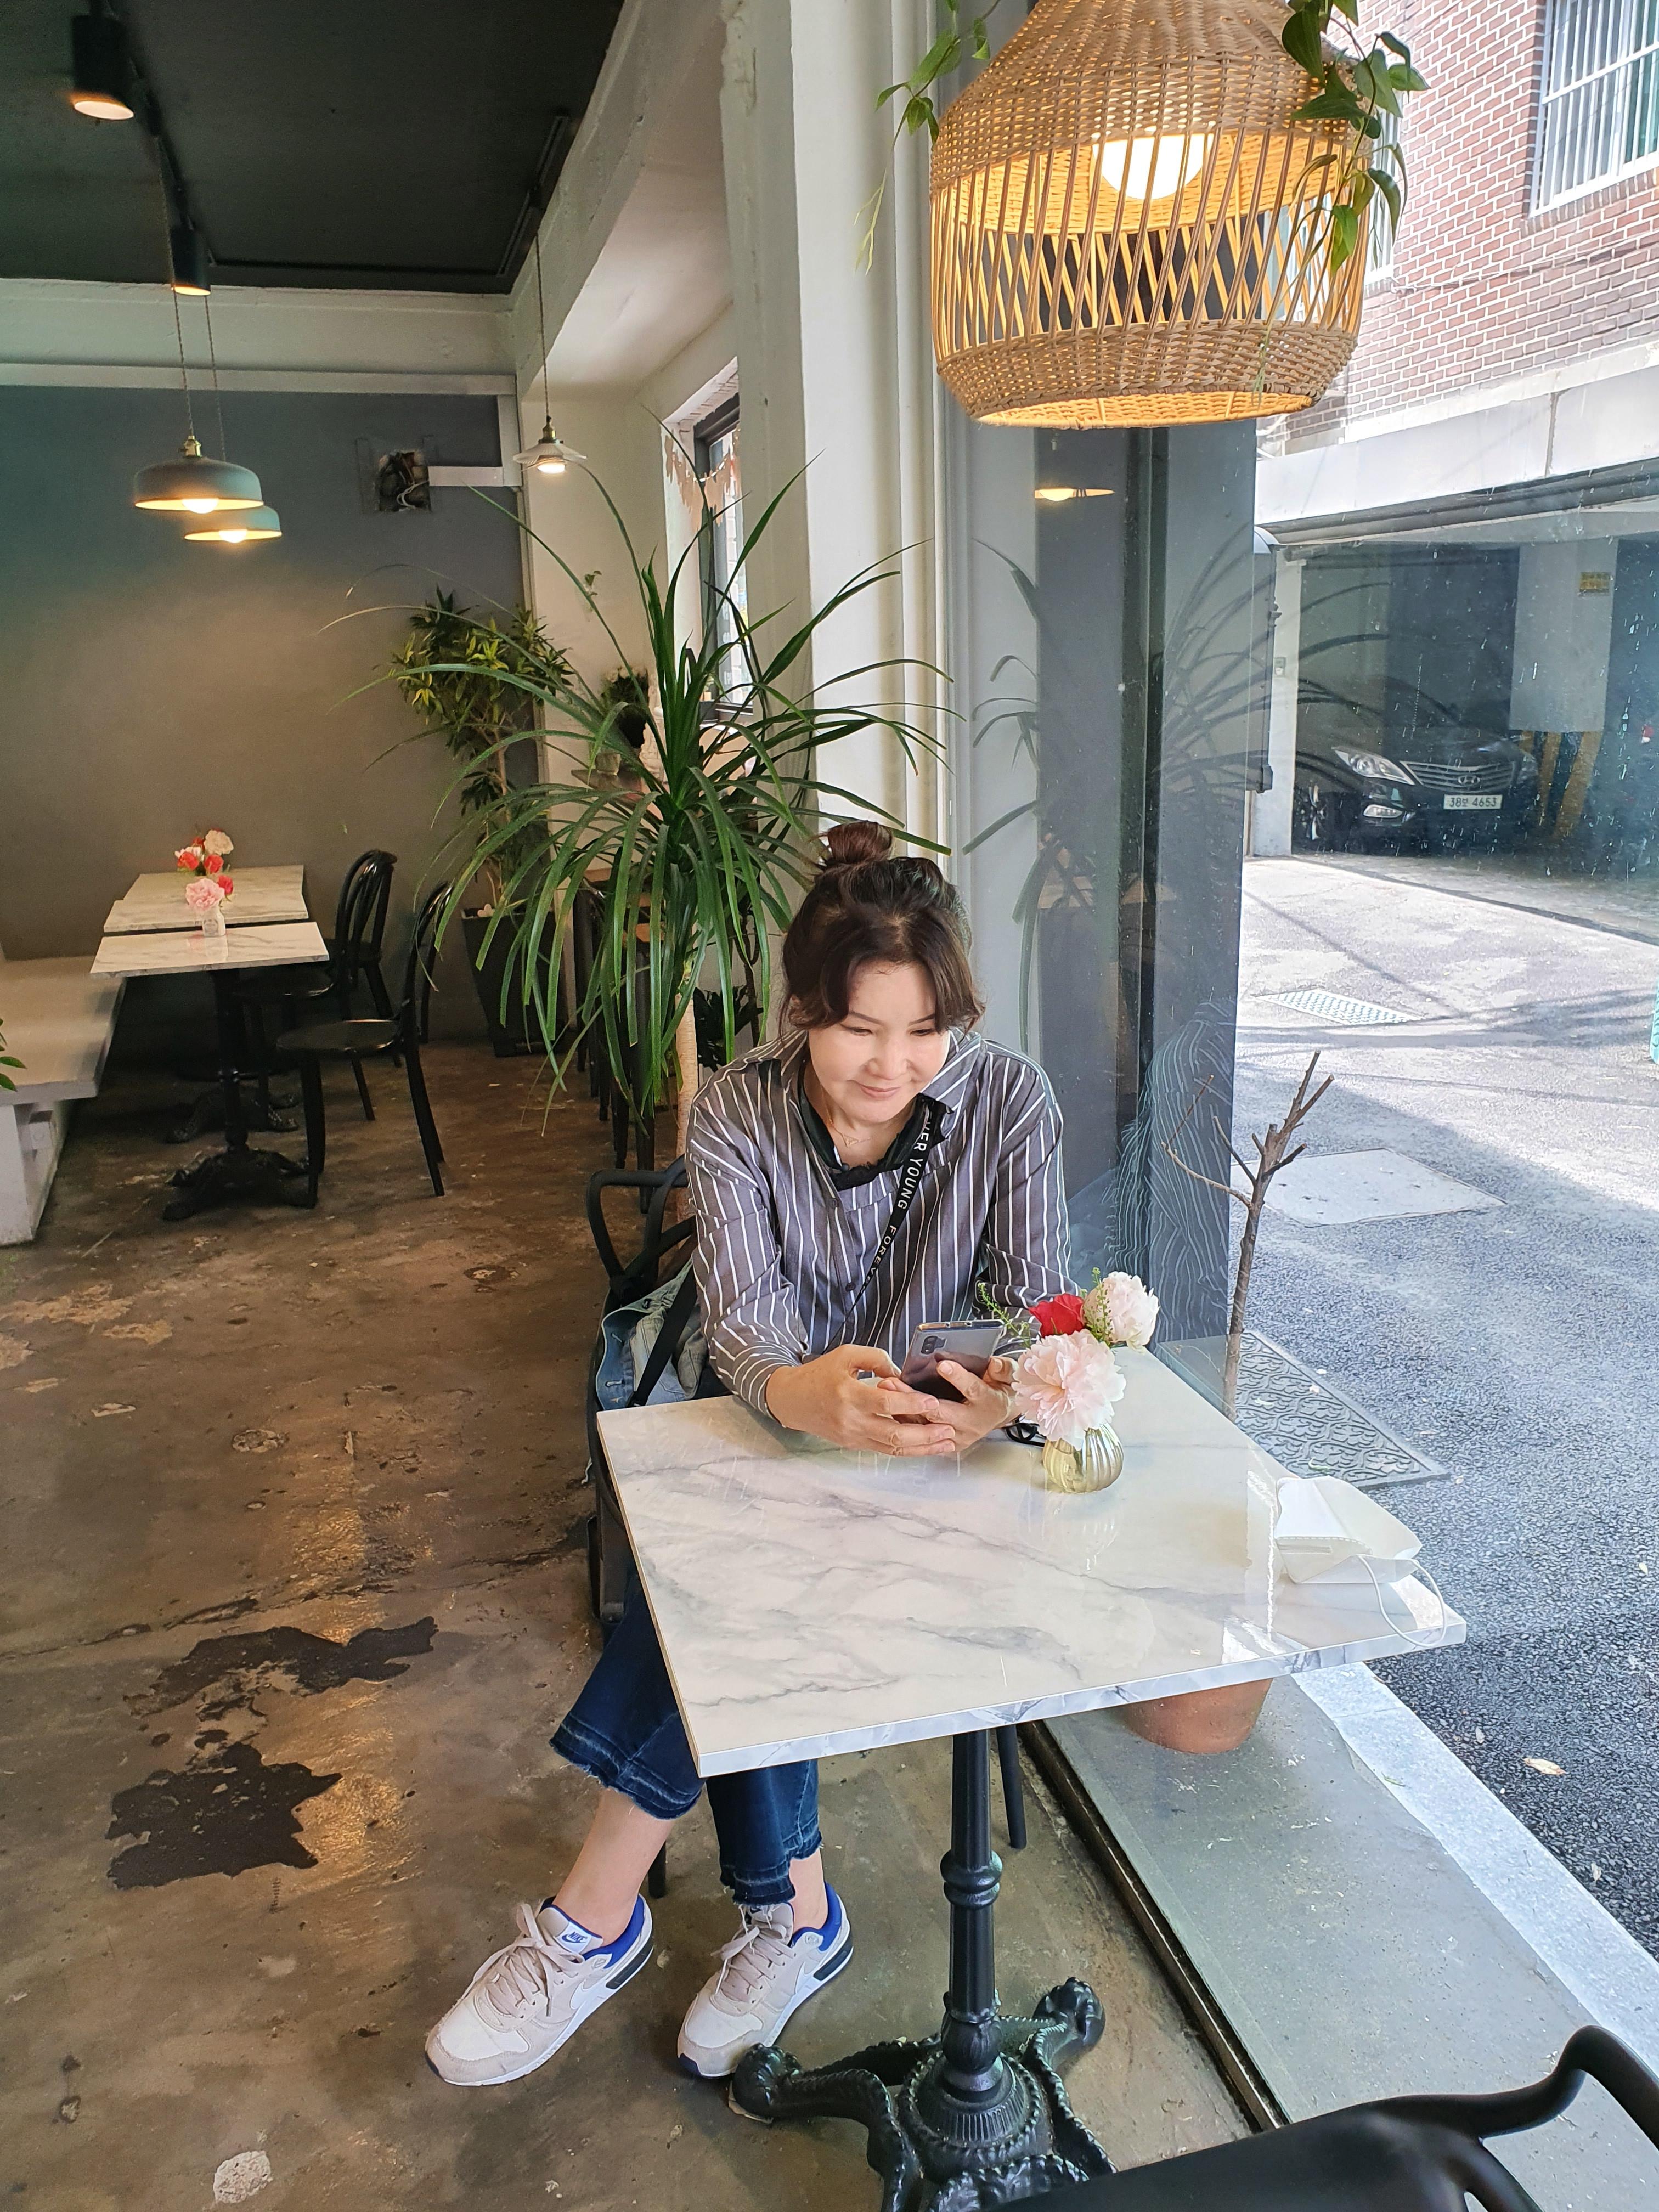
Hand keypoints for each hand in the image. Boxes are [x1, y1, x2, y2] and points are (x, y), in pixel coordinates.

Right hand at [765, 1345, 958, 1455]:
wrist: (792, 1400)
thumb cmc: (819, 1374)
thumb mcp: (845, 1355)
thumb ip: (876, 1359)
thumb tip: (902, 1373)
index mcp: (849, 1395)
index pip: (886, 1404)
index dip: (912, 1404)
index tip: (933, 1402)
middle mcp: (851, 1420)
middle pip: (894, 1434)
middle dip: (926, 1435)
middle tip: (950, 1429)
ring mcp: (853, 1436)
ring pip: (892, 1448)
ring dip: (922, 1448)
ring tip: (946, 1443)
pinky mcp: (854, 1444)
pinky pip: (885, 1450)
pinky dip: (907, 1450)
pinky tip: (924, 1447)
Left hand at [876, 1354, 1015, 1454]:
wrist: (999, 1413)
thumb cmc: (998, 1390)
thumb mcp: (1009, 1375)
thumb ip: (1003, 1369)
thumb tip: (993, 1362)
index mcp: (987, 1403)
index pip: (973, 1390)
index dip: (958, 1378)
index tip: (943, 1366)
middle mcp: (971, 1423)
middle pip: (939, 1412)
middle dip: (914, 1398)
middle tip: (894, 1382)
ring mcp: (956, 1436)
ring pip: (925, 1425)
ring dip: (903, 1409)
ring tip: (886, 1390)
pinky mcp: (945, 1443)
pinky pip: (921, 1434)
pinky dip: (905, 1421)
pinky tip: (889, 1406)